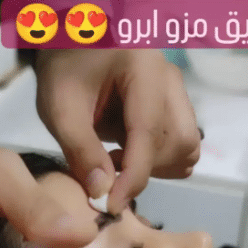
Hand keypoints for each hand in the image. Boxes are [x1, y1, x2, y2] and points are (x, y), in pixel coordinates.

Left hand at [35, 49, 199, 213]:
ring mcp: (176, 92)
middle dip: (148, 169)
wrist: (75, 41)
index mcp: (144, 69)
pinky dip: (159, 160)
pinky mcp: (173, 104)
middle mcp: (170, 81)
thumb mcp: (59, 107)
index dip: (133, 176)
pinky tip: (127, 153)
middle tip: (110, 168)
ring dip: (156, 167)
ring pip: (187, 146)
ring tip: (117, 160)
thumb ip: (80, 150)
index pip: (149, 133)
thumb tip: (102, 193)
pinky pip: (181, 143)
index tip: (111, 205)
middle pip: (181, 143)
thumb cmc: (64, 67)